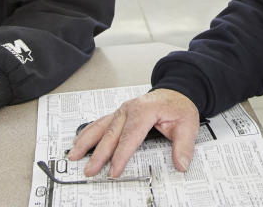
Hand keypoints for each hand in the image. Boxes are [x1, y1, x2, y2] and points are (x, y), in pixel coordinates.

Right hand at [67, 88, 199, 177]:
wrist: (175, 92)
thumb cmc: (177, 106)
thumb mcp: (188, 124)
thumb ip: (184, 146)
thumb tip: (181, 163)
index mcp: (145, 111)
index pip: (130, 137)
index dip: (121, 155)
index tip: (114, 170)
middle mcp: (130, 109)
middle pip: (111, 134)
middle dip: (99, 154)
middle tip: (90, 170)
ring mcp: (122, 110)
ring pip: (100, 127)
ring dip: (86, 141)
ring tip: (74, 155)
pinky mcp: (118, 113)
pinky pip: (100, 123)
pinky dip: (88, 132)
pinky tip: (78, 141)